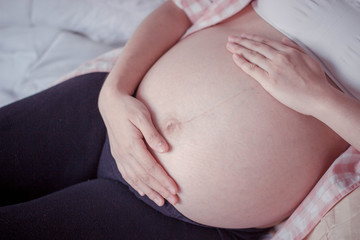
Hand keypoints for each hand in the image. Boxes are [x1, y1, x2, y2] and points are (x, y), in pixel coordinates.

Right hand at [98, 86, 178, 205]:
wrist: (110, 103)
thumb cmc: (129, 107)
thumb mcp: (142, 116)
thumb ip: (152, 134)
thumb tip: (165, 150)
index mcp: (131, 145)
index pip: (151, 168)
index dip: (163, 180)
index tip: (175, 190)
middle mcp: (124, 154)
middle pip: (144, 177)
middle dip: (160, 190)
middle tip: (174, 200)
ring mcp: (119, 156)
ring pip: (135, 179)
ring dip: (149, 191)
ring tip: (161, 201)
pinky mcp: (117, 154)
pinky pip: (126, 174)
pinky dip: (136, 185)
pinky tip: (143, 192)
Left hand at [226, 34, 333, 115]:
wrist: (318, 97)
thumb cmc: (316, 80)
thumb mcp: (308, 58)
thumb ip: (295, 48)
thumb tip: (283, 40)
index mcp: (289, 51)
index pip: (266, 42)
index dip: (253, 39)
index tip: (244, 37)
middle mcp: (280, 57)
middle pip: (256, 47)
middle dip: (242, 42)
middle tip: (231, 39)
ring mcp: (274, 68)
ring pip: (253, 55)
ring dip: (239, 49)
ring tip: (229, 46)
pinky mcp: (269, 81)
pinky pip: (252, 69)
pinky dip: (242, 62)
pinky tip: (235, 57)